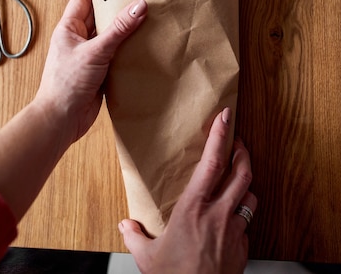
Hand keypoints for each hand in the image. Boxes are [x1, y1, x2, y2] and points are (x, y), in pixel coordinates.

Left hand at [35, 0, 146, 142]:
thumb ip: (118, 29)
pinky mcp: (100, 71)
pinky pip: (116, 54)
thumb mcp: (95, 51)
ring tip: (149, 17)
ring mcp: (90, 55)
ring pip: (111, 35)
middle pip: (101, 15)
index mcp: (69, 28)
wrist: (61, 120)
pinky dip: (129, 49)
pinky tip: (146, 44)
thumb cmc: (67, 83)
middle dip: (119, 7)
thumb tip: (139, 5)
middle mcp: (79, 38)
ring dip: (126, 29)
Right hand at [119, 108, 256, 273]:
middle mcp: (218, 215)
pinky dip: (243, 216)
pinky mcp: (243, 250)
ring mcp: (235, 232)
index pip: (212, 163)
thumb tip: (125, 227)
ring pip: (250, 197)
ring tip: (239, 179)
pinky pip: (248, 224)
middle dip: (242, 154)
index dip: (221, 136)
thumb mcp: (147, 257)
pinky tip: (233, 219)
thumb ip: (135, 237)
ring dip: (246, 185)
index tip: (226, 118)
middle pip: (241, 174)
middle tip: (238, 143)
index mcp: (194, 208)